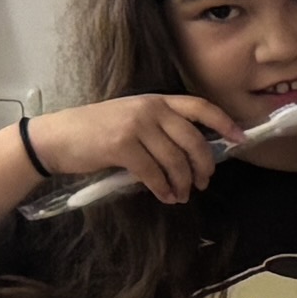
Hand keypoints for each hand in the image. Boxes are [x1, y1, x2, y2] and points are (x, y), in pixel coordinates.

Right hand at [27, 91, 245, 205]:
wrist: (56, 138)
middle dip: (204, 166)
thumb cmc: (95, 132)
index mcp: (156, 100)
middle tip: (204, 182)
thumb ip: (161, 129)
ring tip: (181, 195)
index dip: (224, 123)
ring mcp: (135, 126)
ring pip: (176, 160)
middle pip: (193, 140)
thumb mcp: (132, 119)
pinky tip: (165, 196)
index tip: (240, 139)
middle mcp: (149, 109)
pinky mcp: (121, 146)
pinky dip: (164, 189)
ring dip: (183, 183)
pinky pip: (154, 173)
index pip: (200, 107)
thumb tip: (193, 153)